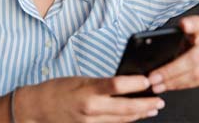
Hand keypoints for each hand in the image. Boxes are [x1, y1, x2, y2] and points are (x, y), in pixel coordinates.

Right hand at [14, 76, 164, 122]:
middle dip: (145, 105)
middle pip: (125, 108)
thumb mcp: (79, 79)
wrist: (39, 107)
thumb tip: (121, 84)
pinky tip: (134, 117)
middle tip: (159, 100)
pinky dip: (125, 121)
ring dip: (140, 115)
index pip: (117, 85)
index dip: (135, 84)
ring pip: (122, 120)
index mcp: (87, 90)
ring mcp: (90, 122)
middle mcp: (91, 108)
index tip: (147, 80)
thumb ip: (100, 84)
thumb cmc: (57, 89)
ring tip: (153, 109)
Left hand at [149, 14, 198, 92]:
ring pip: (195, 75)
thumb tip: (149, 48)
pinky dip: (180, 85)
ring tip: (156, 85)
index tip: (184, 24)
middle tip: (153, 77)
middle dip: (170, 70)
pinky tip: (168, 86)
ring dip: (173, 82)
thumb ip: (174, 36)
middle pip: (193, 58)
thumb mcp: (187, 29)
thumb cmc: (196, 35)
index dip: (192, 24)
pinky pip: (198, 82)